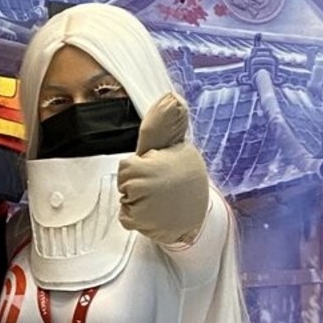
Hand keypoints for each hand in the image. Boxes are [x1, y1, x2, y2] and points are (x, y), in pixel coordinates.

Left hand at [117, 93, 208, 244]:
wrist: (199, 212)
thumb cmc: (183, 176)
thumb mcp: (174, 146)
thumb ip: (163, 124)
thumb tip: (171, 96)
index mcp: (151, 164)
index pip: (125, 167)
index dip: (139, 167)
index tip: (157, 169)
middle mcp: (146, 187)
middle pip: (124, 185)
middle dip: (137, 185)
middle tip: (160, 186)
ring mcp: (145, 209)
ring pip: (125, 202)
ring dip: (138, 202)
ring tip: (160, 200)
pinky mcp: (145, 226)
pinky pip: (128, 219)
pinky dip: (138, 219)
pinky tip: (156, 214)